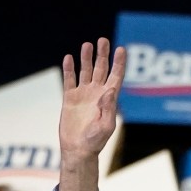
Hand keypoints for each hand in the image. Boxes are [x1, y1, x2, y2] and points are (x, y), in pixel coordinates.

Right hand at [59, 39, 125, 162]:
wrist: (78, 149)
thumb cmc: (95, 141)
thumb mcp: (106, 125)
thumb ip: (109, 108)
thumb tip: (110, 90)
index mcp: (109, 98)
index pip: (116, 76)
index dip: (119, 63)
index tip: (121, 49)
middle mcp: (97, 93)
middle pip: (101, 69)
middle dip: (102, 55)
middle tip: (103, 41)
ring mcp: (83, 94)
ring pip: (86, 71)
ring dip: (86, 58)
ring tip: (87, 45)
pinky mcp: (70, 98)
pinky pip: (70, 79)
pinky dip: (69, 69)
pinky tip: (69, 58)